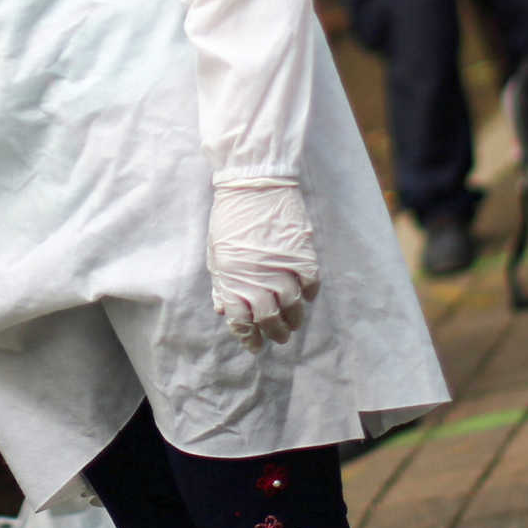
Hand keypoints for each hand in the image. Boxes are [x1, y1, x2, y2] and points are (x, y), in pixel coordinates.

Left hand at [208, 181, 321, 354]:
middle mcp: (256, 277)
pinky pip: (310, 283)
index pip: (241, 320)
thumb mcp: (216, 251)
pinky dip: (309, 294)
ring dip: (294, 320)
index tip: (255, 345)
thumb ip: (221, 283)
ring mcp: (281, 266)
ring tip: (293, 323)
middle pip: (269, 318)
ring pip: (292, 306)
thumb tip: (225, 310)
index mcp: (231, 277)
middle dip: (274, 334)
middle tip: (279, 338)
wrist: (253, 182)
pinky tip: (306, 296)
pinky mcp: (302, 253)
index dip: (248, 337)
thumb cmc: (229, 215)